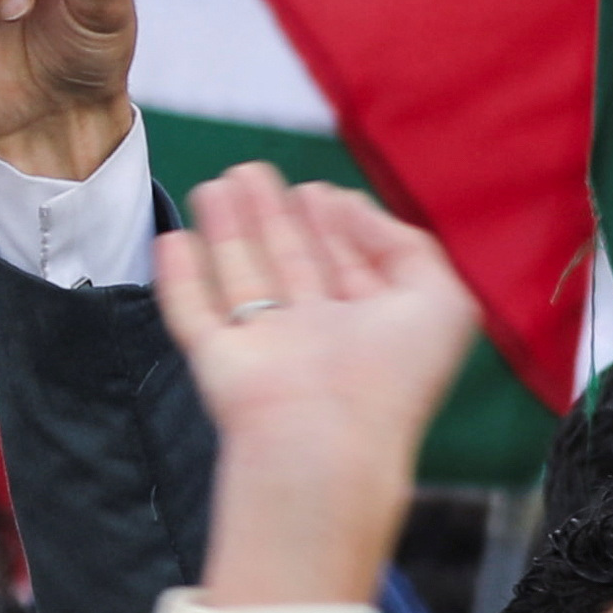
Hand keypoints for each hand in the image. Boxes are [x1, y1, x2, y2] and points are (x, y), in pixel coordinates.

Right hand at [153, 166, 476, 610]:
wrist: (326, 441)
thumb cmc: (392, 377)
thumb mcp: (439, 300)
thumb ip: (406, 245)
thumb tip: (350, 209)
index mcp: (371, 327)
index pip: (349, 266)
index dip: (335, 225)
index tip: (318, 191)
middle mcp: (317, 337)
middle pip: (291, 265)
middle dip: (273, 216)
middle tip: (252, 171)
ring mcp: (265, 349)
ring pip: (242, 278)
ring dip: (229, 230)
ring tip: (219, 184)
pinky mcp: (218, 361)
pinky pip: (193, 313)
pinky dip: (181, 278)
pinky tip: (173, 239)